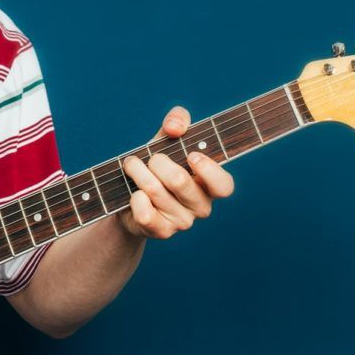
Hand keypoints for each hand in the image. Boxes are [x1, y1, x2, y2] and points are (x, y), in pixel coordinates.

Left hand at [118, 106, 234, 239]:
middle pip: (179, 181)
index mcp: (210, 184)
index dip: (209, 171)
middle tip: (149, 158)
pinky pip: (145, 213)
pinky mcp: (161, 232)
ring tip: (132, 166)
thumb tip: (175, 127)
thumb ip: (177, 122)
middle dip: (156, 161)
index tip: (191, 155)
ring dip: (137, 172)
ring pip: (155, 191)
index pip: (224, 186)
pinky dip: (134, 198)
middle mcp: (201, 206)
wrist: (130, 198)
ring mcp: (182, 222)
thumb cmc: (156, 167)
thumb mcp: (167, 140)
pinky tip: (134, 194)